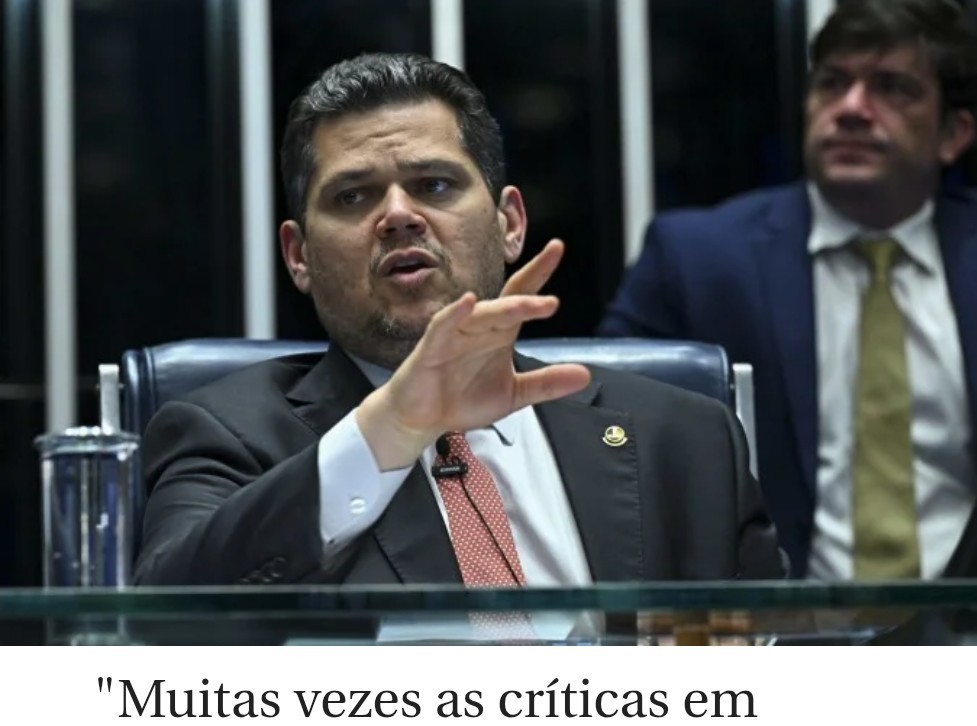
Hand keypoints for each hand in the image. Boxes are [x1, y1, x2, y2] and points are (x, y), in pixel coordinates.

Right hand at [356, 239, 590, 469]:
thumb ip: (547, 384)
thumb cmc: (461, 399)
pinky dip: (455, 313)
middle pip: (506, 302)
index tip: (557, 248)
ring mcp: (454, 334)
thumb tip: (585, 375)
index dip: (539, 272)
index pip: (521, 295)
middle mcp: (479, 328)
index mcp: (499, 334)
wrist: (423, 420)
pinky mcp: (431, 347)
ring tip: (528, 305)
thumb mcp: (514, 395)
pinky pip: (443, 325)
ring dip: (505, 308)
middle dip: (529, 297)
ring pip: (482, 313)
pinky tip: (468, 302)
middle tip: (552, 303)